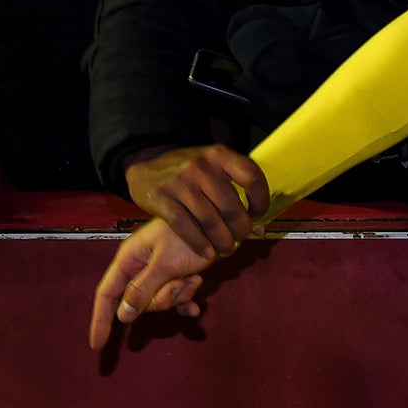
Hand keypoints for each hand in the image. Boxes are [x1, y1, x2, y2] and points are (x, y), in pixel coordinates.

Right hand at [88, 216, 211, 350]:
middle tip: (179, 284)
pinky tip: (196, 308)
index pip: (106, 294)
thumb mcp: (165, 264)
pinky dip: (185, 300)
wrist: (218, 219)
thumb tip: (122, 316)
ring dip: (177, 296)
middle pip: (137, 302)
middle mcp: (140, 267)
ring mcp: (158, 272)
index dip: (100, 320)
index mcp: (129, 260)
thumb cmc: (188, 236)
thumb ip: (142, 290)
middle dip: (160, 300)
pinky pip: (174, 298)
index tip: (96, 346)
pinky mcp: (176, 274)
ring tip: (195, 279)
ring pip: (158, 301)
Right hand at [123, 144, 269, 257]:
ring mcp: (180, 182)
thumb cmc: (189, 170)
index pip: (253, 178)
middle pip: (231, 206)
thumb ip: (237, 190)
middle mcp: (202, 166)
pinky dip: (199, 244)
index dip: (261, 201)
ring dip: (222, 240)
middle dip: (241, 228)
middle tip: (241, 238)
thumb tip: (260, 228)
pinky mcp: (161, 198)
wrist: (146, 163)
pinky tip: (207, 252)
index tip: (258, 215)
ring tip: (226, 248)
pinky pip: (185, 227)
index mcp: (220, 155)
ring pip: (210, 220)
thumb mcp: (214, 168)